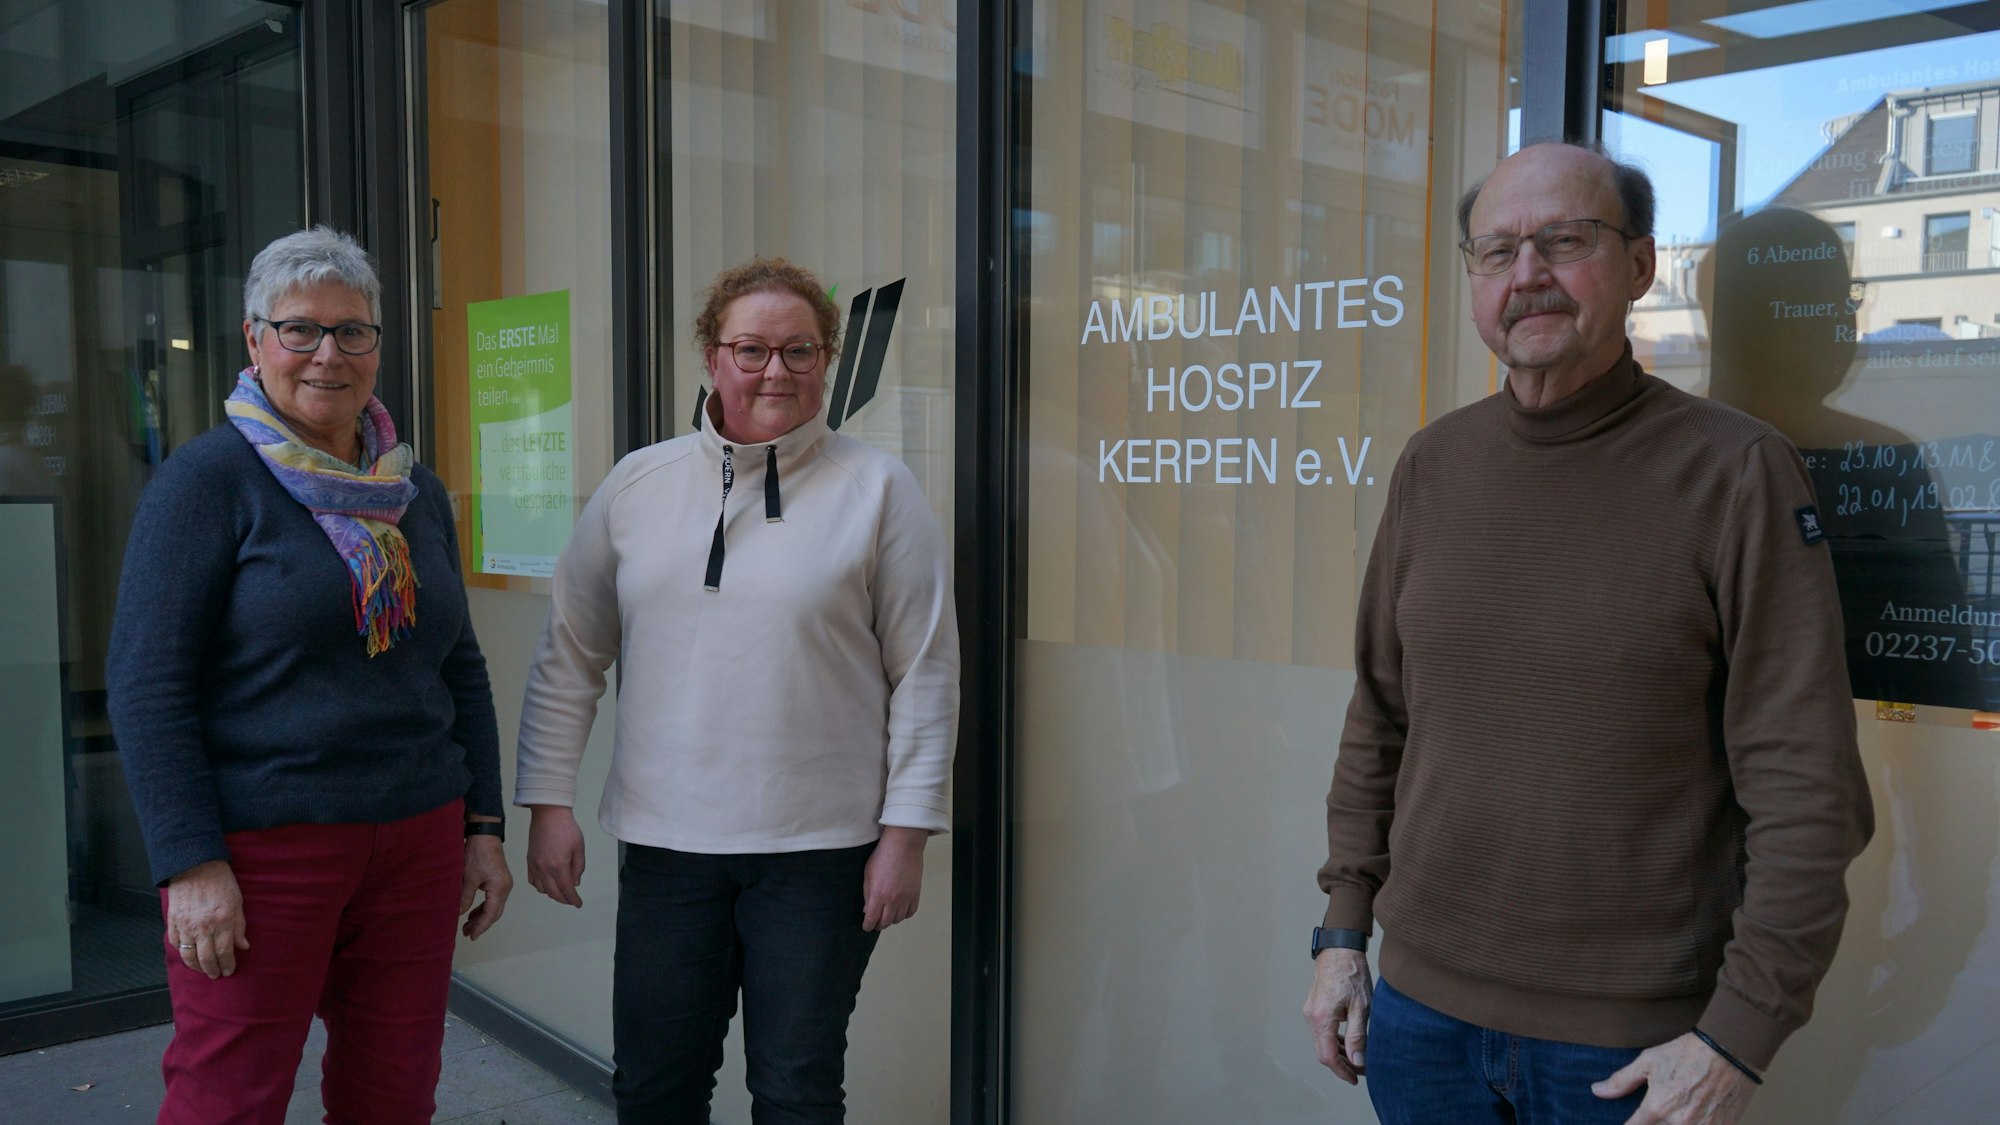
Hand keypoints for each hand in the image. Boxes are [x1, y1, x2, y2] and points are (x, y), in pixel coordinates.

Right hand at [165, 860, 249, 979]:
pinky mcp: (172, 921)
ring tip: (203, 970)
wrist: (196, 866)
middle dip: (212, 970)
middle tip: (216, 975)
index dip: (227, 964)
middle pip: (206, 958)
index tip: (229, 971)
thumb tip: (243, 946)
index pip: (224, 952)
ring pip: (188, 955)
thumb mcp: (237, 902)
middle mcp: (202, 926)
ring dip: (196, 967)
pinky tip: (188, 956)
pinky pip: (175, 943)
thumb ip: (239, 926)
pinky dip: (181, 953)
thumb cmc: (220, 882)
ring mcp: (185, 925)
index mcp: (222, 921)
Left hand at [459, 830, 512, 939]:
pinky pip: (493, 899)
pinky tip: (473, 912)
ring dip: (481, 916)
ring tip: (467, 926)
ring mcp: (504, 884)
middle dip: (481, 924)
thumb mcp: (468, 878)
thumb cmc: (478, 853)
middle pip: (494, 913)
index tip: (472, 936)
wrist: (484, 835)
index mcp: (499, 888)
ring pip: (494, 907)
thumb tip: (459, 913)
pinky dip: (483, 907)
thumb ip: (465, 898)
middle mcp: (505, 888)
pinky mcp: (499, 880)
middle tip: (467, 933)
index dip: (481, 927)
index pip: (491, 914)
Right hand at [526, 805, 586, 906]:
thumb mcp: (579, 848)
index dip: (573, 899)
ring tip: (561, 891)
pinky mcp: (529, 861)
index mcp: (559, 866)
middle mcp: (544, 869)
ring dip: (552, 894)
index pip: (567, 890)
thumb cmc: (566, 828)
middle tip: (571, 900)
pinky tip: (547, 883)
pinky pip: (533, 881)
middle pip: (553, 893)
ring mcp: (535, 866)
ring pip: (542, 889)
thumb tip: (575, 883)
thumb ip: (578, 868)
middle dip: (564, 899)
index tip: (578, 904)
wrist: (548, 814)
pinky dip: (540, 886)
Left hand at [861, 827, 927, 931]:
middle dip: (878, 925)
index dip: (868, 925)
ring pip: (898, 919)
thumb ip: (867, 893)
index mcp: (878, 895)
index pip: (872, 919)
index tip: (866, 926)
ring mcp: (906, 898)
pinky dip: (904, 914)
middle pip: (885, 922)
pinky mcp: (915, 894)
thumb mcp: (868, 874)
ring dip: (891, 920)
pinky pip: (911, 912)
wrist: (903, 845)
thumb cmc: (883, 856)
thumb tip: (867, 909)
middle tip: (875, 923)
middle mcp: (893, 899)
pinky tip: (900, 910)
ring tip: (887, 915)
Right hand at [1303, 948, 1371, 1083]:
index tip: (1356, 1078)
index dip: (1342, 1071)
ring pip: (1322, 1041)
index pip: (1328, 1056)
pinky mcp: (1314, 1007)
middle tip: (1363, 1069)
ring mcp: (1310, 1011)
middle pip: (1324, 1051)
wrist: (1339, 949)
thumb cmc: (1352, 973)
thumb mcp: (1361, 1007)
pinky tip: (1348, 1041)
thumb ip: (1357, 1036)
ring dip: (1339, 1053)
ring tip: (1359, 1057)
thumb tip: (1357, 1061)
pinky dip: (1334, 1040)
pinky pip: (1322, 1030)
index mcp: (1322, 1018)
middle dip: (1342, 1064)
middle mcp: (1311, 1017)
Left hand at [1595, 1032, 1755, 1123]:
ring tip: (1674, 1112)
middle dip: (1652, 1124)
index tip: (1629, 1122)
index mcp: (1658, 1108)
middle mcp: (1680, 1123)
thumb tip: (1598, 1091)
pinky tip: (1693, 1115)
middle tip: (1656, 1111)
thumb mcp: (1649, 1061)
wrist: (1730, 1050)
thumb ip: (1622, 1081)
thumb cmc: (1688, 1053)